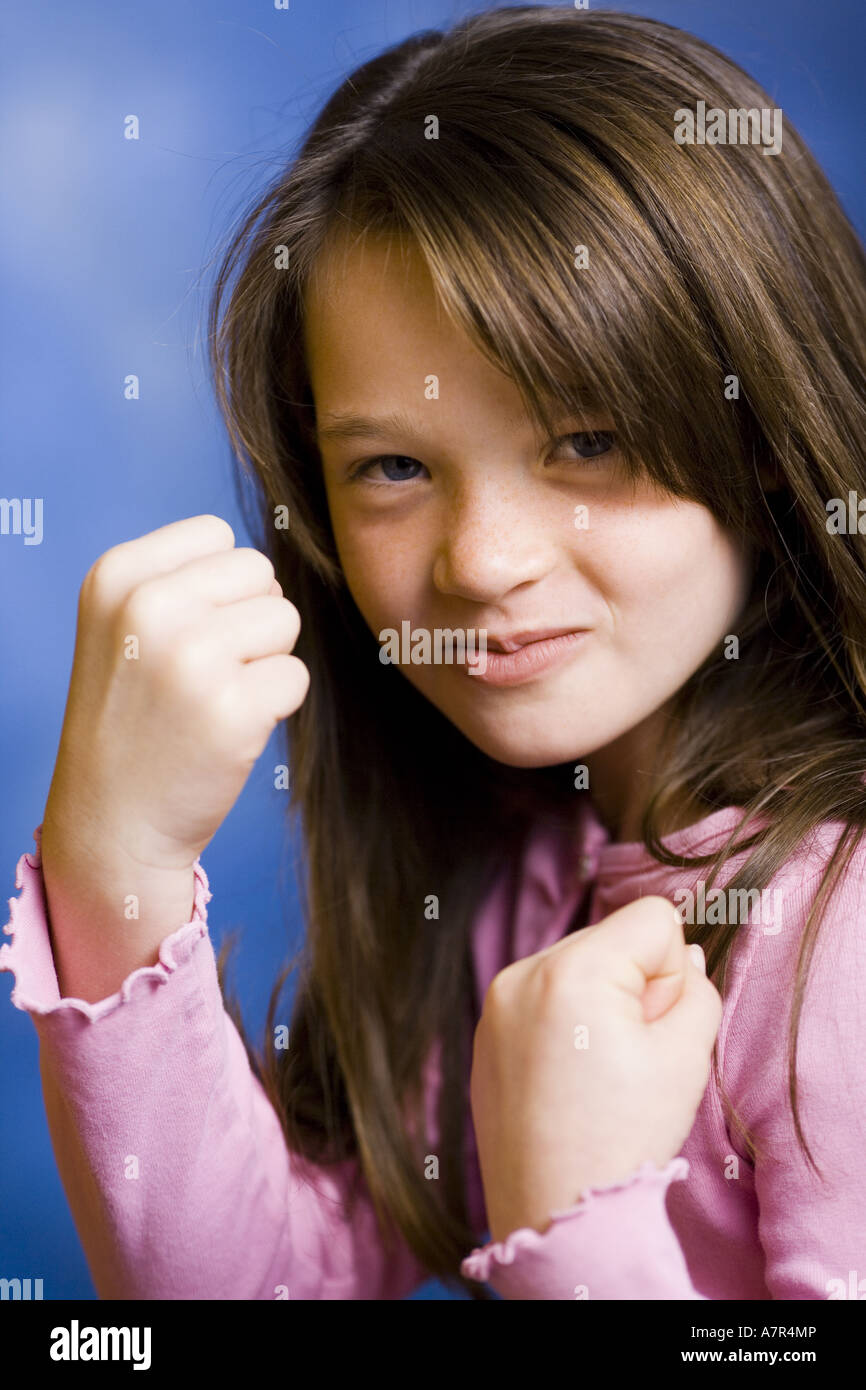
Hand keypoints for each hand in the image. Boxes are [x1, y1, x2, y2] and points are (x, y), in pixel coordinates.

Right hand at [43, 513, 308, 872]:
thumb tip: (267, 563)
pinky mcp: (234, 709)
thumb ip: (181, 578)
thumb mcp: (121, 624)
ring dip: (264, 661)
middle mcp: (149, 607)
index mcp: (117, 574)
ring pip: (285, 620)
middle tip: (202, 674)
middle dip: (248, 620)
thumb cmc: (132, 717)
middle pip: (260, 573)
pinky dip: (275, 705)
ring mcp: (192, 657)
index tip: (180, 635)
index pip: (216, 534)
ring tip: (213, 699)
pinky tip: (229, 730)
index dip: (218, 587)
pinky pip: (296, 676)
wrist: (112, 821)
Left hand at [469, 895, 721, 1241]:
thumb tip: (678, 958)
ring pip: (579, 966)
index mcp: (573, 970)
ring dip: (599, 1002)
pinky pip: (546, 997)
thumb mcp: (687, 1056)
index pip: (653, 919)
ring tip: (598, 1072)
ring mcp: (497, 1001)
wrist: (554, 1214)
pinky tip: (571, 1078)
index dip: (672, 973)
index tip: (655, 1028)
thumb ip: (695, 989)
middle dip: (633, 986)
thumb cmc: (622, 1138)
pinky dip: (567, 1023)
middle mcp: (523, 972)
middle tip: (628, 1058)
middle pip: (612, 939)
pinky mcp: (487, 1030)